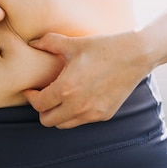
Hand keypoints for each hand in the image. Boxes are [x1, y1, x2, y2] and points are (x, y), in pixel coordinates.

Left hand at [22, 31, 150, 128]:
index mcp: (66, 89)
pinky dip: (75, 114)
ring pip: (64, 125)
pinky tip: (78, 98)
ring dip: (58, 114)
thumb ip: (49, 42)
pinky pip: (82, 121)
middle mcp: (78, 106)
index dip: (31, 97)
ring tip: (60, 98)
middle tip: (44, 95)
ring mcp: (92, 113)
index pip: (39, 104)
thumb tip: (32, 42)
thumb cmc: (102, 48)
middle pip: (48, 121)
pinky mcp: (104, 115)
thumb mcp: (74, 43)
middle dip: (42, 109)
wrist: (135, 55)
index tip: (32, 90)